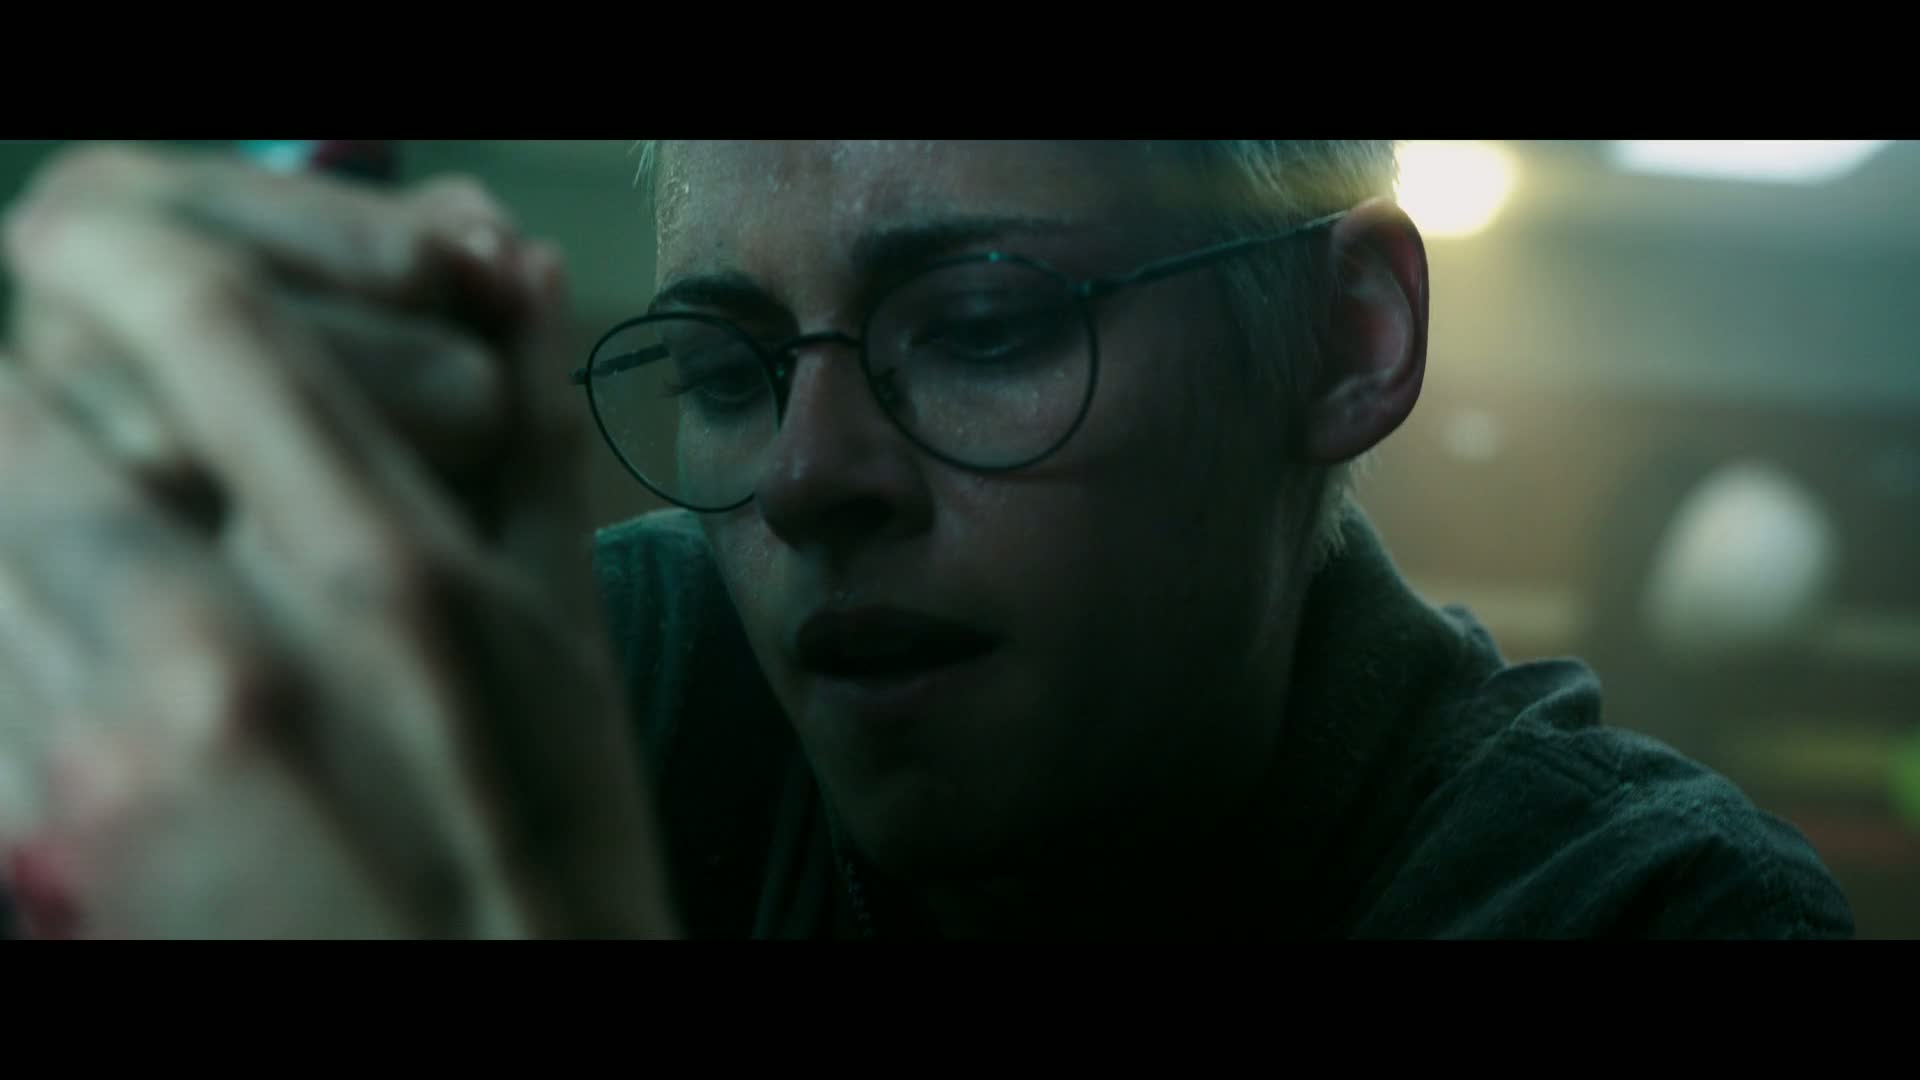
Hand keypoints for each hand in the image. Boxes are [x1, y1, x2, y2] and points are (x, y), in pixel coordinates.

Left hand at [0, 144, 675, 937]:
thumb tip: (510, 274)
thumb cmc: (554, 867)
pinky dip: (9, 632)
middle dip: (38, 395)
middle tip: (100, 422)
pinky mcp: (28, 859)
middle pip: (12, 416)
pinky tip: (99, 672)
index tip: (113, 259)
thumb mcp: (570, 645)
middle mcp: (227, 660)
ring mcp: (100, 773)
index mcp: (390, 582)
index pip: (195, 315)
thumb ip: (529, 440)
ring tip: (111, 556)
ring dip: (17, 516)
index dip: (122, 253)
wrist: (495, 1061)